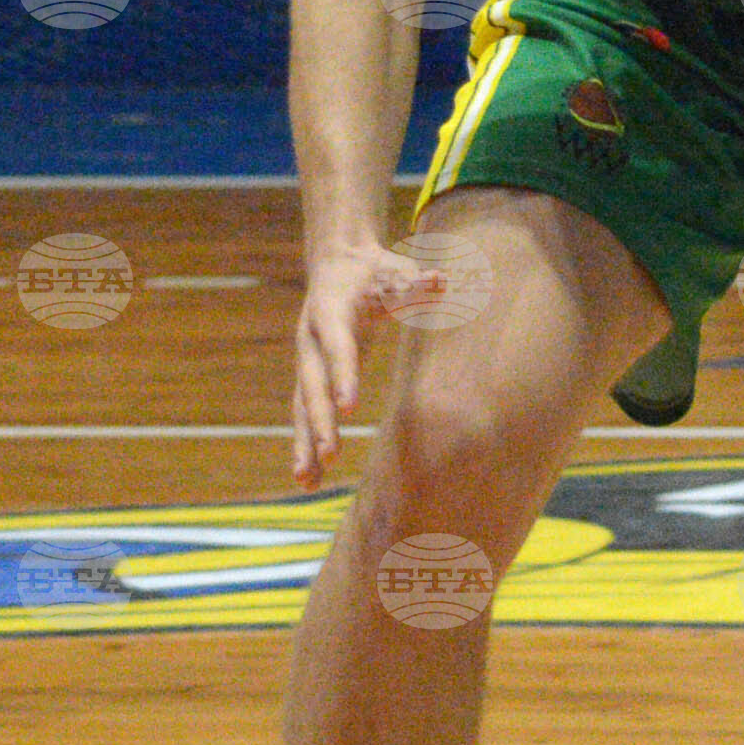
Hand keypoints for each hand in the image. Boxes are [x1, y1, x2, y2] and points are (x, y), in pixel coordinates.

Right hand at [288, 237, 458, 487]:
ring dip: (304, 443)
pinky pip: (305, 413)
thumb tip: (441, 281)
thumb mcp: (395, 271)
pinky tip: (308, 479)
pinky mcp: (312, 376)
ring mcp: (308, 361)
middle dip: (320, 420)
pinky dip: (305, 443)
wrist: (338, 263)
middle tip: (330, 454)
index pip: (337, 349)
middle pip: (312, 385)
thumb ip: (415, 283)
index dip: (342, 376)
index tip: (350, 408)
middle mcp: (311, 341)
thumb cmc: (374, 270)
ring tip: (306, 481)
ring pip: (302, 406)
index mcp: (329, 313)